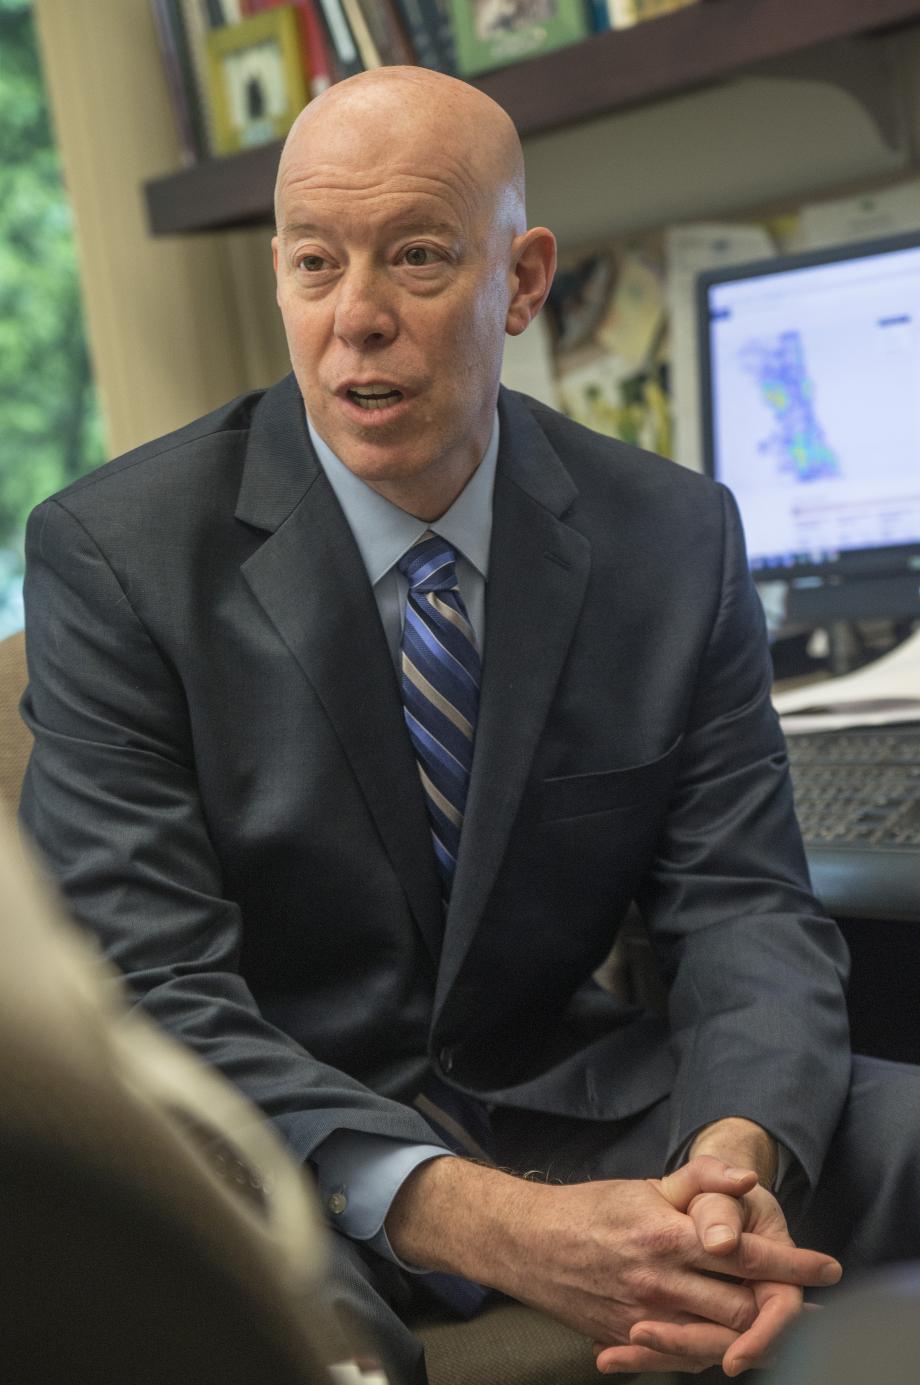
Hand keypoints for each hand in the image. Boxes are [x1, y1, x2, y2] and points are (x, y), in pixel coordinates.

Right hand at [386, 1154, 839, 1373]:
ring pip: (716, 1341)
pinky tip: (721, 1340)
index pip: (746, 1254)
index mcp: (668, 1236)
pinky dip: (707, 1350)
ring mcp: (642, 1318)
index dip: (792, 1263)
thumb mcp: (646, 1185)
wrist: (529, 1244)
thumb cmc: (592, 1209)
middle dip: (778, 1307)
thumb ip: (700, 1180)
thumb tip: (747, 1181)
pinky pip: (679, 1356)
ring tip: (769, 1321)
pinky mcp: (626, 1341)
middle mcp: (660, 1283)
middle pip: (741, 1308)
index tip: (827, 1268)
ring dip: (748, 1334)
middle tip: (805, 1302)